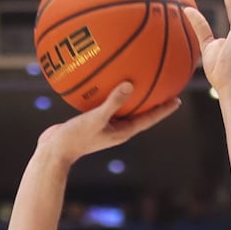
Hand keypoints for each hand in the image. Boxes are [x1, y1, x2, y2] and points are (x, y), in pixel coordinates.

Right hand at [35, 81, 180, 166]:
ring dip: (131, 95)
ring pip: (122, 108)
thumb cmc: (75, 139)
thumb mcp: (95, 119)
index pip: (149, 119)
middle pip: (140, 113)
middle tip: (166, 86)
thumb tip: (130, 84)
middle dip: (153, 101)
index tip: (178, 99)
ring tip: (138, 79)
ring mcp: (103, 125)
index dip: (164, 109)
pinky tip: (104, 78)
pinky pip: (105, 103)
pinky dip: (108, 92)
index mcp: (122, 132)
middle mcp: (116, 129)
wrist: (52, 151)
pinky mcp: (91, 120)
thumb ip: (112, 102)